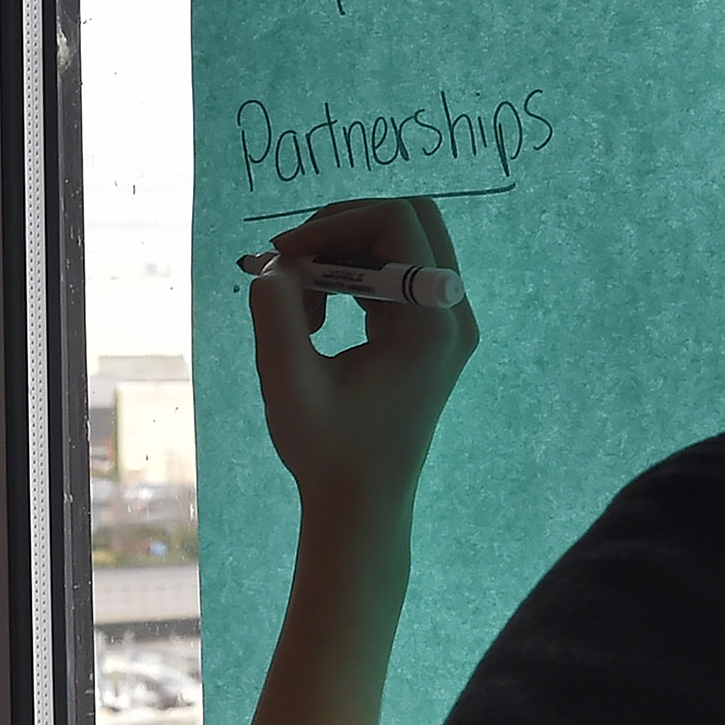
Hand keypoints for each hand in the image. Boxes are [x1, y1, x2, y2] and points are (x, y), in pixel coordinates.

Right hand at [243, 197, 476, 724]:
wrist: (362, 505)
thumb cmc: (326, 451)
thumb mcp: (288, 382)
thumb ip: (276, 315)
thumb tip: (270, 264)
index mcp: (430, 323)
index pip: (395, 222)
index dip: (333, 223)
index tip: (284, 258)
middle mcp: (454, 314)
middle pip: (409, 219)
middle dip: (342, 227)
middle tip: (292, 263)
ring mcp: (451, 324)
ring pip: (406, 241)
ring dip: (345, 251)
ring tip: (300, 301)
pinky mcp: (436, 334)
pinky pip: (402, 271)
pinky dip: (356, 274)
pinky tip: (318, 316)